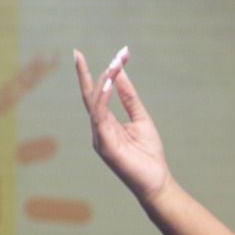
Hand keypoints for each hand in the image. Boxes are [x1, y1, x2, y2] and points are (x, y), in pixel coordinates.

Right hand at [73, 47, 172, 203]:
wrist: (157, 182)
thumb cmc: (149, 154)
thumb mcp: (141, 119)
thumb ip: (129, 98)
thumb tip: (120, 74)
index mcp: (106, 123)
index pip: (94, 94)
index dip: (88, 74)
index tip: (79, 53)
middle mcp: (98, 128)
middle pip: (89, 96)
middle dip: (85, 73)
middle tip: (78, 52)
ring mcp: (99, 136)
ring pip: (94, 104)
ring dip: (101, 83)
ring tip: (109, 65)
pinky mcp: (105, 145)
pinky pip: (100, 118)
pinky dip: (103, 101)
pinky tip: (107, 85)